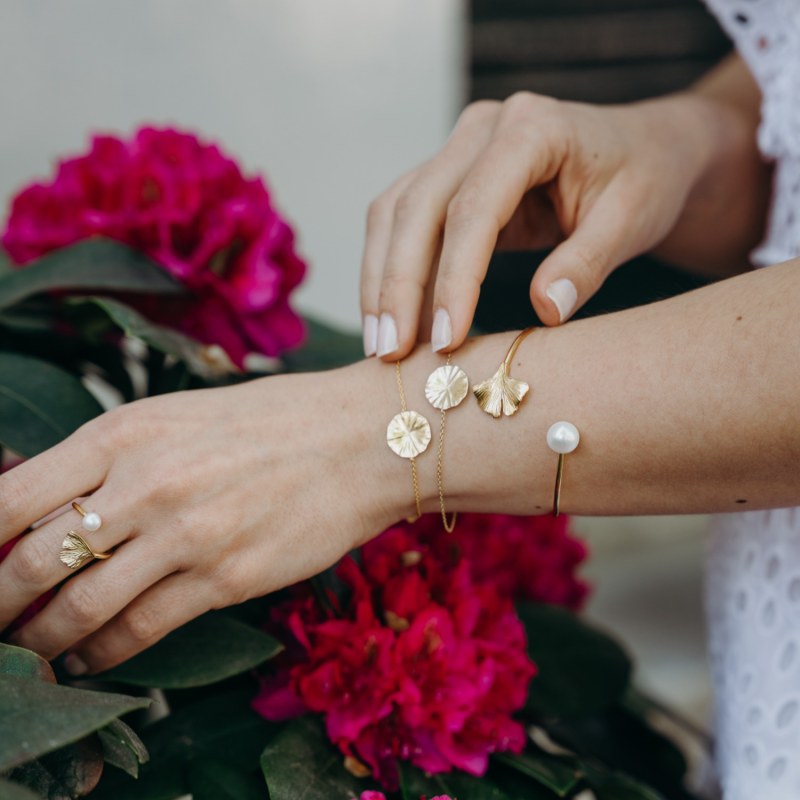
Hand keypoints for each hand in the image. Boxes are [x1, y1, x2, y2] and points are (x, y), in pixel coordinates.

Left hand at [0, 366, 394, 672]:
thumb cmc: (275, 421)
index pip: (11, 497)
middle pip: (30, 561)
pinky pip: (138, 630)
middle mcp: (146, 483)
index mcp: (126, 433)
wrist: (361, 440)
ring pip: (77, 607)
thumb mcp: (180, 416)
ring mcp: (186, 534)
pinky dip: (101, 654)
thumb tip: (49, 503)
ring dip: (40, 641)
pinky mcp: (225, 579)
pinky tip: (89, 659)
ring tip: (31, 652)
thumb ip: (113, 458)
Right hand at [360, 90, 719, 357]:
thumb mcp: (632, 220)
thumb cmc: (643, 179)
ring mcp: (460, 149)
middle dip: (397, 285)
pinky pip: (403, 221)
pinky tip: (397, 319)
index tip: (447, 341)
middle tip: (390, 352)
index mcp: (532, 128)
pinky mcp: (449, 177)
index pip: (473, 208)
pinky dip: (392, 271)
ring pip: (394, 212)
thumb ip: (588, 263)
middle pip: (417, 207)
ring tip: (380, 346)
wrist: (642, 149)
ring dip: (381, 281)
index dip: (454, 279)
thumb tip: (544, 311)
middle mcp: (483, 129)